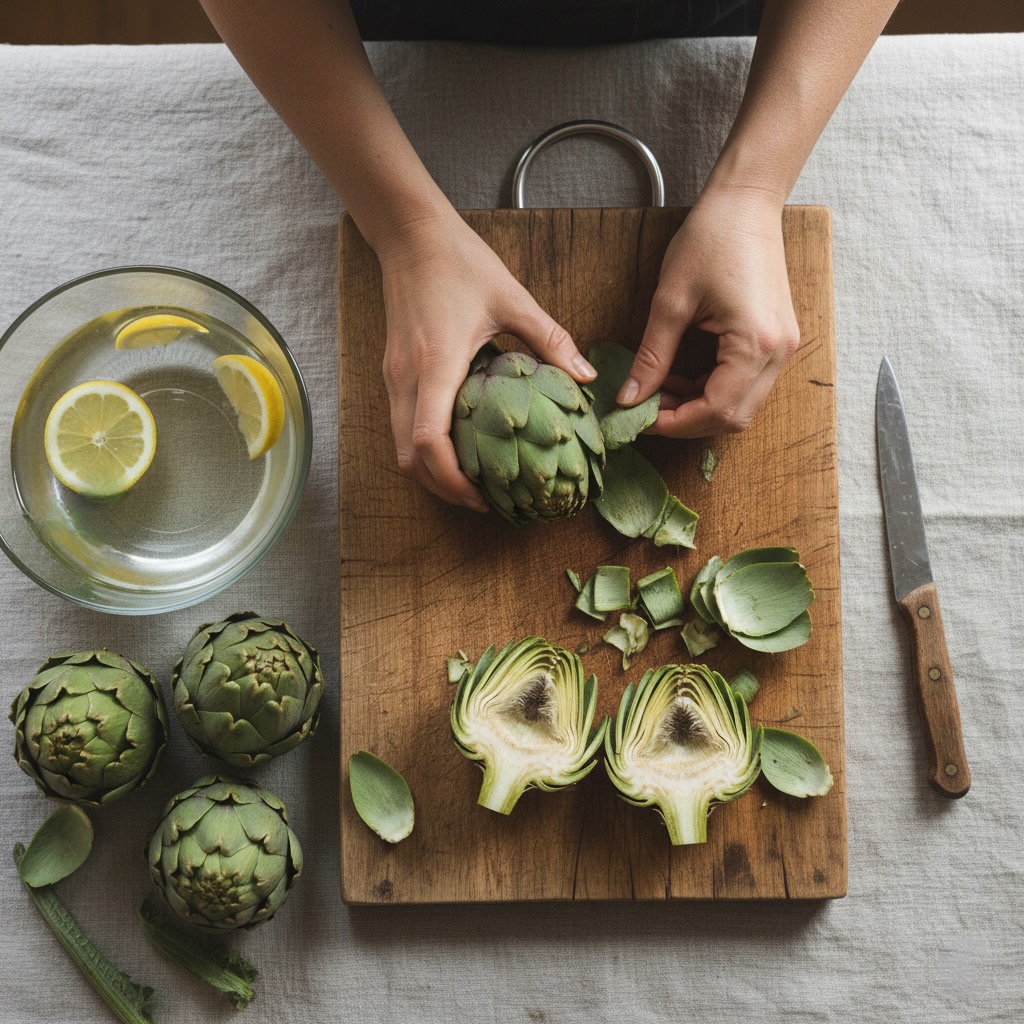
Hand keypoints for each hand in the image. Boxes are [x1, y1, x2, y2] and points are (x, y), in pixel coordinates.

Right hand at [377, 210, 595, 509]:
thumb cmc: (460, 262)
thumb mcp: (514, 299)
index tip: (483, 496)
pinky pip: (400, 427)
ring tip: (470, 481)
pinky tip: (457, 447)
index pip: (429, 442)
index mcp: (437, 364)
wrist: (410, 235)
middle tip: (482, 500)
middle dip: (442, 488)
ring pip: (399, 447)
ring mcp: (393, 377)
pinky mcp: (391, 373)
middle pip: (408, 458)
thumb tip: (586, 379)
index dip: (453, 480)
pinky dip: (423, 450)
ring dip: (430, 472)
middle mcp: (407, 378)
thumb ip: (552, 341)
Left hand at [617, 185, 799, 436]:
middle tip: (646, 409)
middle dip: (687, 420)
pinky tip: (680, 378)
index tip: (640, 418)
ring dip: (699, 406)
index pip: (717, 410)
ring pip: (741, 404)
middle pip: (734, 416)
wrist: (746, 202)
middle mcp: (778, 352)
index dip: (676, 423)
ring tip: (658, 391)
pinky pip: (745, 383)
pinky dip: (712, 389)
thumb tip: (629, 398)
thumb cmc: (711, 238)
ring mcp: (783, 347)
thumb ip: (652, 357)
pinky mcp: (777, 340)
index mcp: (756, 342)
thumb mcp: (671, 301)